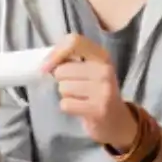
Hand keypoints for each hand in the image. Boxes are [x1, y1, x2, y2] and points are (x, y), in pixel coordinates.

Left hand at [41, 34, 135, 149]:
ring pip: (63, 88)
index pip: (74, 41)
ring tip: (80, 98)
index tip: (47, 66)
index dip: (55, 53)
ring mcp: (103, 90)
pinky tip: (80, 108)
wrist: (117, 120)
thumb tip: (45, 65)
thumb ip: (69, 60)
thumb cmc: (96, 91)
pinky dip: (68, 107)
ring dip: (66, 95)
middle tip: (74, 87)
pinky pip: (66, 104)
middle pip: (63, 70)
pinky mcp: (98, 109)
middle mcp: (105, 70)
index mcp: (102, 56)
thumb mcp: (89, 70)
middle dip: (61, 80)